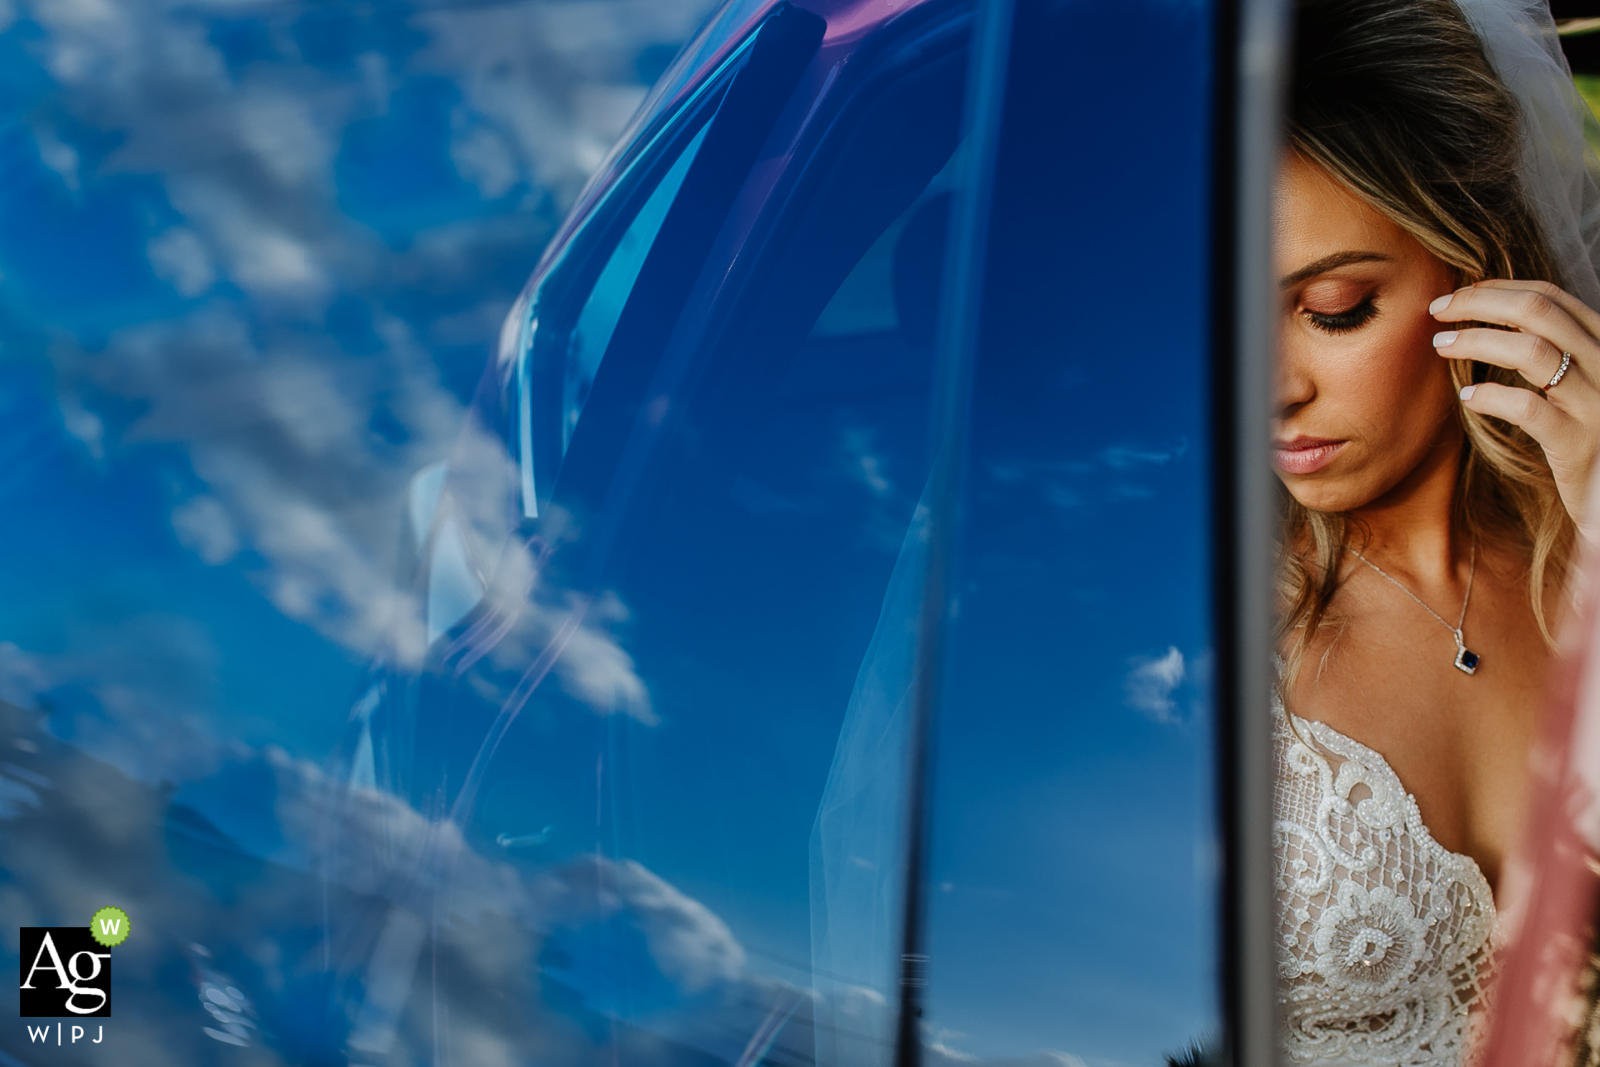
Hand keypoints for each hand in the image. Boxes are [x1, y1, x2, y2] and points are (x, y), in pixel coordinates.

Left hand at [1430, 279, 1599, 537]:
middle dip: (1479, 303)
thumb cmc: (1586, 436)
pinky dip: (1492, 397)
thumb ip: (1545, 353)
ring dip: (1477, 341)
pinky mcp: (1578, 443)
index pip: (1550, 297)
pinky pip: (1530, 409)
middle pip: (1537, 312)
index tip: (1458, 294)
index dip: (1498, 288)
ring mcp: (1594, 403)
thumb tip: (1486, 322)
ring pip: (1532, 352)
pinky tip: (1468, 397)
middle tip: (1438, 310)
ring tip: (1441, 346)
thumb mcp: (1573, 386)